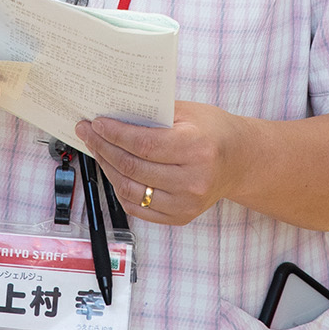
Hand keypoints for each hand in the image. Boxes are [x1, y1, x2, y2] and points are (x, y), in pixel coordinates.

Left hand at [74, 100, 255, 225]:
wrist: (240, 160)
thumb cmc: (213, 132)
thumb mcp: (188, 112)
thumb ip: (153, 114)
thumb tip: (115, 114)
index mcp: (196, 148)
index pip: (144, 144)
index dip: (115, 134)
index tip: (97, 124)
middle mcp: (193, 180)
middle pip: (133, 167)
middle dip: (104, 148)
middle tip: (88, 133)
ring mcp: (186, 203)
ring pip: (130, 190)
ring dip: (108, 168)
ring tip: (98, 150)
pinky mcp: (180, 216)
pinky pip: (137, 208)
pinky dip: (120, 189)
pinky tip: (114, 172)